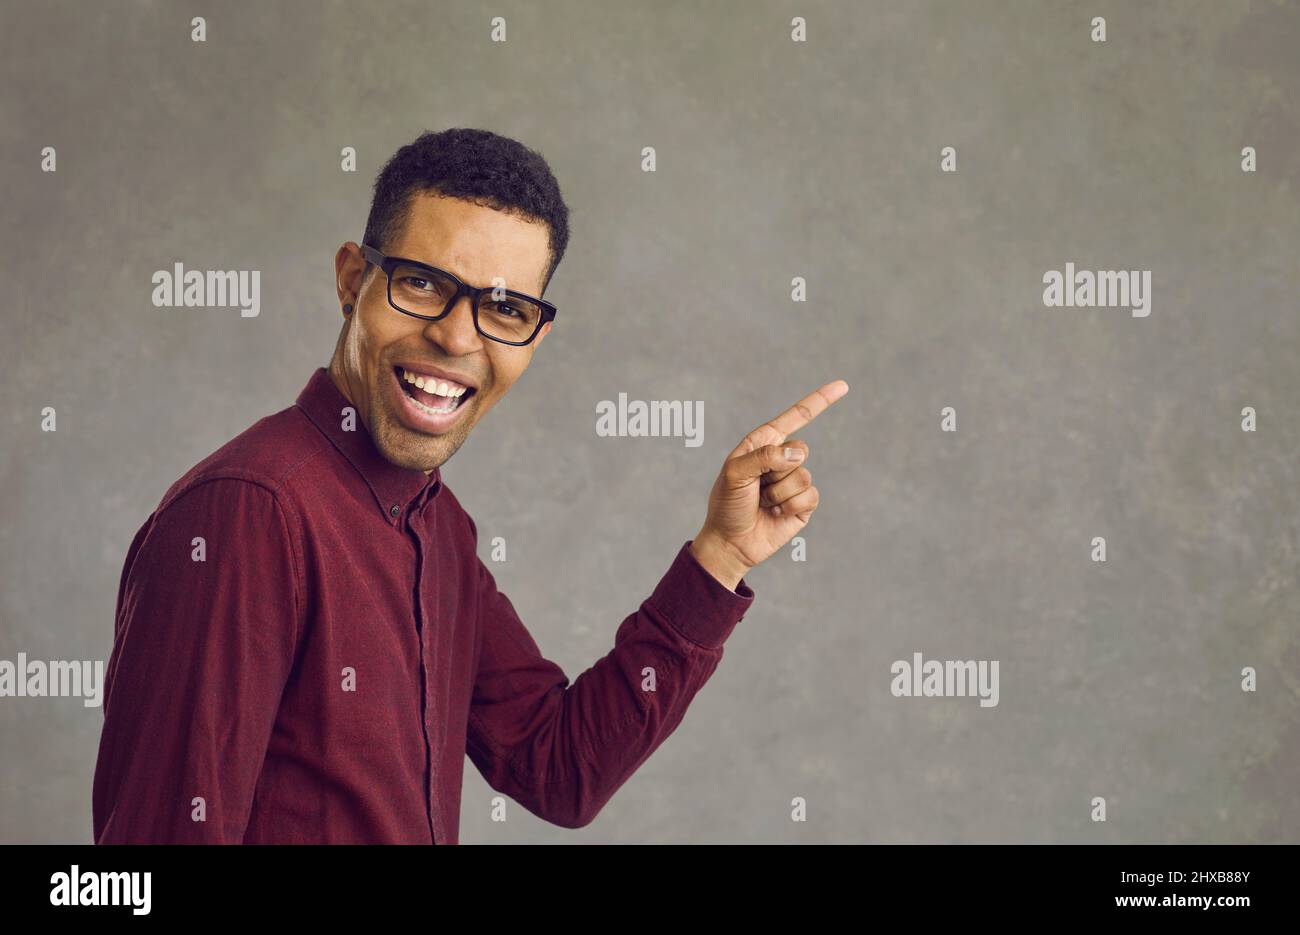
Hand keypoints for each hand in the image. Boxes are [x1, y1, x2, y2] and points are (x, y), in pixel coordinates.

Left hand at [690, 380, 848, 589]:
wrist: (731, 542)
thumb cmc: (727, 504)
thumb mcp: (735, 473)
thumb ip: (764, 457)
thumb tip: (798, 453)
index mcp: (763, 443)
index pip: (796, 417)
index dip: (819, 401)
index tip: (843, 386)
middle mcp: (781, 459)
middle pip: (801, 449)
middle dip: (777, 470)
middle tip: (757, 487)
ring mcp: (794, 481)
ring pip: (803, 476)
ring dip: (778, 493)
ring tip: (763, 503)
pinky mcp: (803, 504)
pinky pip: (809, 496)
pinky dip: (790, 506)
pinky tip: (775, 514)